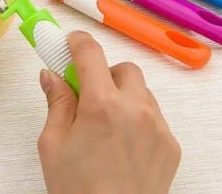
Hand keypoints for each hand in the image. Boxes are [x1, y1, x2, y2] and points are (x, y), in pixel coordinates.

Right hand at [38, 31, 180, 193]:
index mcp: (102, 106)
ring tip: (108, 122)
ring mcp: (158, 126)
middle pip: (123, 68)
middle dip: (105, 74)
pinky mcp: (171, 143)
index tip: (70, 42)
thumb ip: (56, 102)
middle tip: (89, 93)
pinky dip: (139, 116)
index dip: (77, 42)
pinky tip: (125, 142)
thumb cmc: (78, 192)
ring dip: (123, 95)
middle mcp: (135, 109)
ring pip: (141, 90)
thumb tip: (50, 76)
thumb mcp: (54, 145)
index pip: (90, 53)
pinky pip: (155, 114)